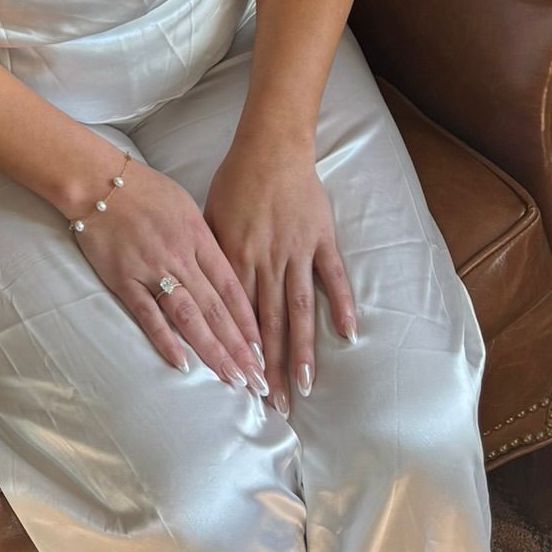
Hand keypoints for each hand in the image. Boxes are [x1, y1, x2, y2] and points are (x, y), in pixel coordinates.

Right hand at [70, 153, 269, 394]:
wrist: (98, 180)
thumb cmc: (144, 189)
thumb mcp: (185, 205)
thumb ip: (203, 238)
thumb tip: (222, 267)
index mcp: (198, 236)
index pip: (231, 286)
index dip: (249, 320)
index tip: (265, 348)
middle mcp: (181, 256)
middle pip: (216, 308)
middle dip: (240, 346)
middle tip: (259, 378)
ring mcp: (152, 269)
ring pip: (189, 316)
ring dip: (213, 350)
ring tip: (232, 378)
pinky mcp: (124, 279)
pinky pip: (148, 314)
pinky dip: (165, 340)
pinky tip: (183, 363)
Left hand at [202, 129, 357, 414]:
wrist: (270, 146)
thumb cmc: (235, 181)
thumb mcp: (209, 218)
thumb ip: (211, 259)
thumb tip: (203, 297)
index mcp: (235, 257)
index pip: (238, 317)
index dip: (241, 353)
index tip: (243, 386)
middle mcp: (266, 260)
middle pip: (269, 323)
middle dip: (271, 366)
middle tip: (274, 404)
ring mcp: (296, 250)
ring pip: (300, 308)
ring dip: (303, 348)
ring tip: (306, 385)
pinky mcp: (321, 238)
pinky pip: (333, 276)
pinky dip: (342, 304)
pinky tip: (349, 335)